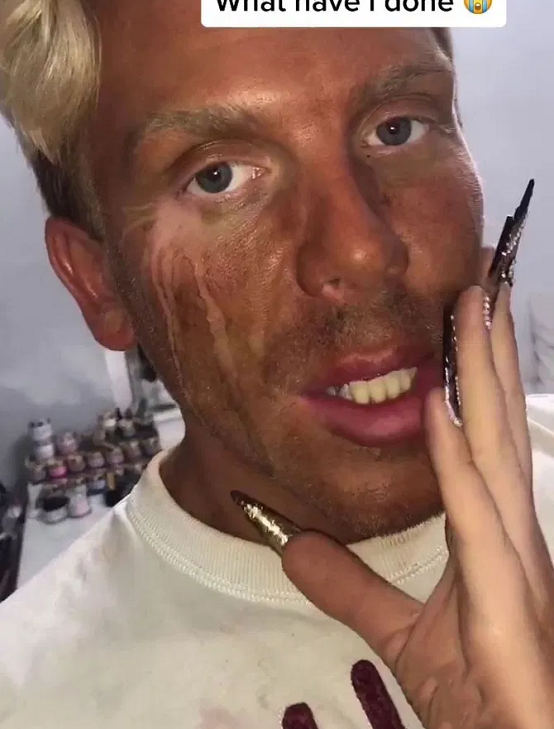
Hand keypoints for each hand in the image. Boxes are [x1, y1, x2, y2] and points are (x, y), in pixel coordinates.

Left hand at [281, 284, 553, 728]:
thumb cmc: (483, 700)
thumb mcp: (404, 634)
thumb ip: (351, 586)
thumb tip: (292, 545)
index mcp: (497, 536)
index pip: (486, 437)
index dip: (479, 372)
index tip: (467, 312)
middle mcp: (515, 536)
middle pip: (498, 423)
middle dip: (489, 348)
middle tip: (481, 273)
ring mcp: (517, 566)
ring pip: (494, 449)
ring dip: (481, 374)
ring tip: (470, 305)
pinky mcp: (506, 605)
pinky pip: (477, 518)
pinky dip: (457, 460)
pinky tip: (441, 407)